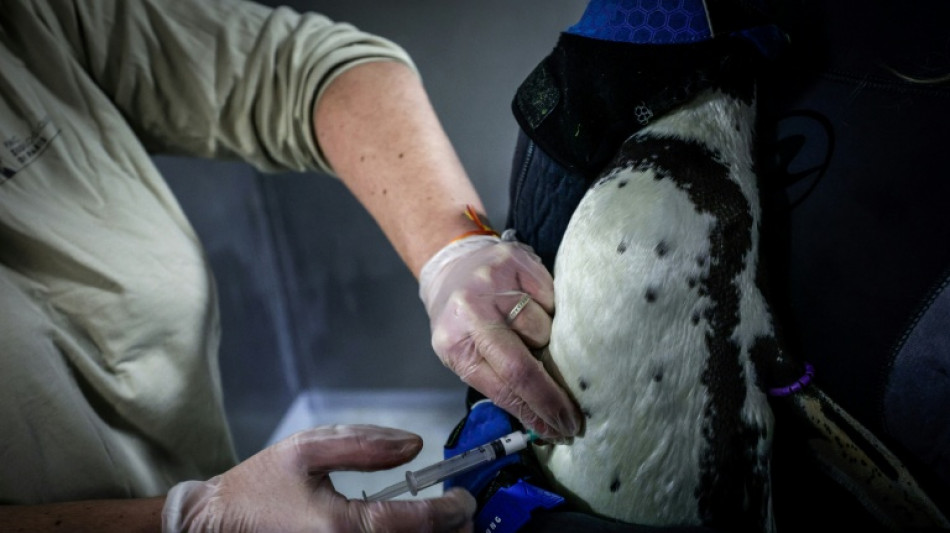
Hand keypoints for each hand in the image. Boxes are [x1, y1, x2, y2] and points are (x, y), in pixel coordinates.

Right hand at [163, 425, 474, 532]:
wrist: (217, 526)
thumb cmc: (258, 489)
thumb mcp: (307, 449)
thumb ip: (364, 444)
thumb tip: (413, 445)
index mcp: (344, 526)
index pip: (418, 521)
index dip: (451, 510)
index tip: (464, 499)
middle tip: (468, 518)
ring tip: (450, 528)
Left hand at [419, 234, 581, 438]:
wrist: (452, 264)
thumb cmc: (462, 319)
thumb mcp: (465, 354)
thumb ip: (498, 382)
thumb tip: (543, 419)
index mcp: (455, 343)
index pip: (503, 388)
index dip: (535, 413)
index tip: (559, 431)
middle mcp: (471, 311)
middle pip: (523, 366)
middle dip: (552, 397)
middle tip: (573, 418)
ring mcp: (495, 284)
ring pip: (544, 330)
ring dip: (549, 342)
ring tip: (536, 336)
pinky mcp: (517, 262)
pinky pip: (552, 300)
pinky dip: (551, 312)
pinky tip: (538, 309)